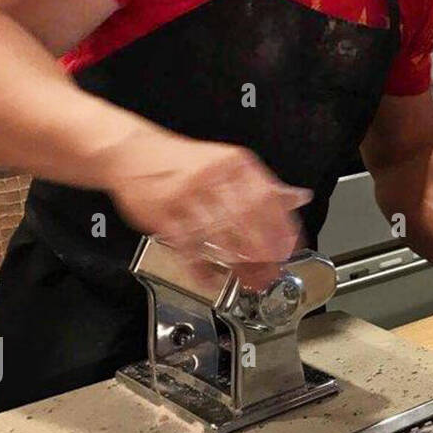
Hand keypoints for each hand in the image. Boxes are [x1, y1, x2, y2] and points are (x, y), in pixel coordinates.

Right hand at [105, 130, 310, 270]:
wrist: (132, 152)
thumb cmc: (184, 162)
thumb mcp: (229, 163)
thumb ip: (263, 184)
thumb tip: (299, 197)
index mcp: (236, 164)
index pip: (268, 198)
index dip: (282, 228)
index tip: (290, 249)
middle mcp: (213, 176)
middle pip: (247, 219)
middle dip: (263, 252)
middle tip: (271, 273)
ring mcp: (186, 194)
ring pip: (218, 235)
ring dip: (237, 263)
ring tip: (249, 280)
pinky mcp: (162, 213)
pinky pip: (186, 246)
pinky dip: (201, 268)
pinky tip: (212, 280)